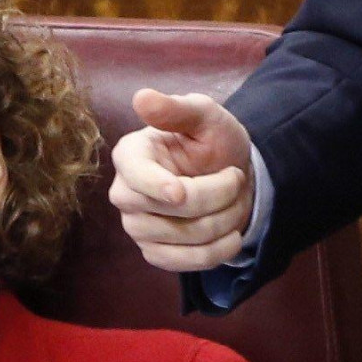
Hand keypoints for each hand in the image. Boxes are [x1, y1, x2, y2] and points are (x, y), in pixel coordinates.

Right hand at [109, 87, 255, 272]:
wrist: (230, 175)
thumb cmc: (212, 140)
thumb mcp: (204, 116)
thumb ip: (176, 108)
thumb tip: (141, 97)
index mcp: (131, 155)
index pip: (135, 177)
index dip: (157, 187)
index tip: (180, 192)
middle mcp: (125, 193)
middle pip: (167, 210)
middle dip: (214, 198)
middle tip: (236, 179)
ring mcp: (137, 227)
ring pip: (182, 239)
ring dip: (223, 223)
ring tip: (236, 201)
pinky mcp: (155, 252)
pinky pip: (185, 264)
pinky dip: (217, 252)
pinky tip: (232, 235)